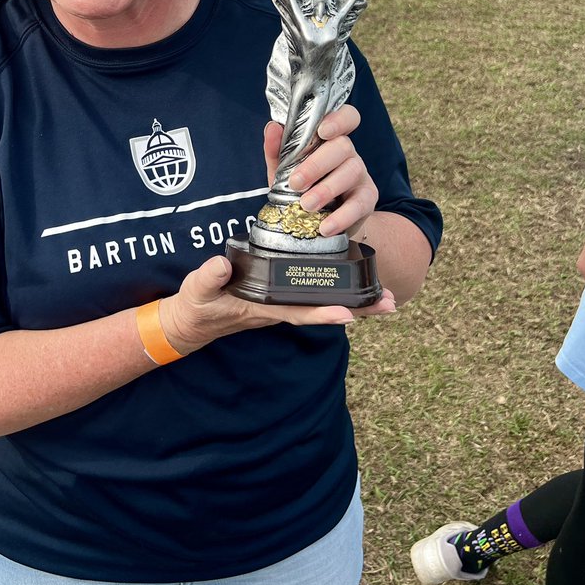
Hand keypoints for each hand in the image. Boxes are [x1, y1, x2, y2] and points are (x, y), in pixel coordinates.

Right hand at [160, 254, 394, 351]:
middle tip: (390, 303)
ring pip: (324, 303)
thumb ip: (209, 277)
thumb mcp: (198, 290)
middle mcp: (280, 307)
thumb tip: (222, 264)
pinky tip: (354, 283)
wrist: (194, 320)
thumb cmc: (198, 305)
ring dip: (355, 301)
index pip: (298, 312)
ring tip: (386, 296)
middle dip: (357, 308)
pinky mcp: (281, 295)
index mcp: (263, 307)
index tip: (349, 313)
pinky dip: (337, 291)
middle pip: (324, 310)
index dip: (322, 313)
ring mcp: (283, 302)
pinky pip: (314, 296)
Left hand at [264, 104, 377, 240]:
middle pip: (343, 146)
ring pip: (352, 171)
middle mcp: (348, 152)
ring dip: (326, 189)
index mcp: (330, 139)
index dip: (338, 119)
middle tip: (296, 183)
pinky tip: (325, 227)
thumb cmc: (303, 189)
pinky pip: (359, 204)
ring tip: (306, 205)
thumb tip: (273, 128)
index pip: (346, 117)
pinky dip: (341, 216)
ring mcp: (360, 174)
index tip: (322, 131)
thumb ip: (276, 150)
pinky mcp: (367, 199)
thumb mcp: (284, 170)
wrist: (323, 222)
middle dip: (317, 164)